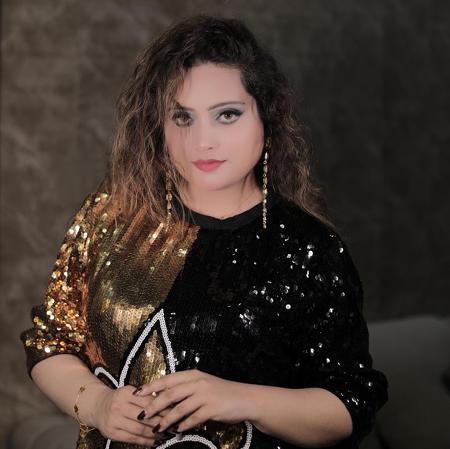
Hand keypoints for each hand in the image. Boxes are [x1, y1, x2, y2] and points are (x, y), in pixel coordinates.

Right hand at [91, 384, 174, 446]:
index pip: (148, 402)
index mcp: (125, 392)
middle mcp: (118, 406)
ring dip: (154, 434)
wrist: (98, 406)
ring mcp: (114, 420)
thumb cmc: (119, 398)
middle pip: (144, 417)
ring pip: (139, 429)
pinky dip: (145, 441)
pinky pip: (132, 438)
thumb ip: (146, 396)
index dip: (162, 408)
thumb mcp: (131, 392)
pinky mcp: (111, 433)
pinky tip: (154, 441)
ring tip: (166, 434)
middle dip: (160, 422)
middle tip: (173, 425)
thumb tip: (168, 404)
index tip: (174, 412)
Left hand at [133, 368, 251, 433]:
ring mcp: (205, 395)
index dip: (151, 386)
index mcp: (193, 374)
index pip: (168, 379)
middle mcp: (198, 382)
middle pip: (170, 393)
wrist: (245, 398)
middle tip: (142, 416)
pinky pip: (193, 418)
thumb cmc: (221, 392)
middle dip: (154, 405)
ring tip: (157, 429)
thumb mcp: (202, 385)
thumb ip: (185, 389)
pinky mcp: (212, 408)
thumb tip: (162, 398)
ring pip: (179, 408)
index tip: (137, 393)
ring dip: (166, 420)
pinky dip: (184, 425)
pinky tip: (177, 431)